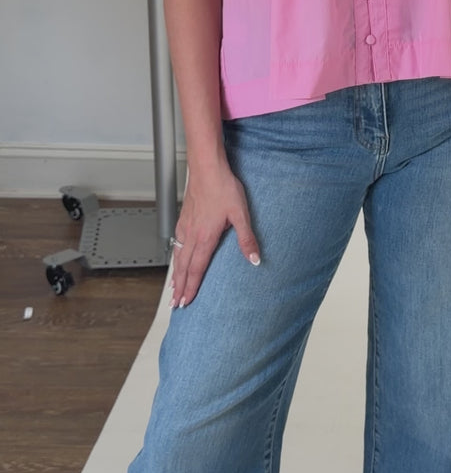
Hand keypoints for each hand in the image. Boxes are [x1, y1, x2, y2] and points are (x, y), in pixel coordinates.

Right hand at [171, 158, 260, 306]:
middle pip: (183, 267)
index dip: (191, 288)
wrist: (207, 168)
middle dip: (179, 288)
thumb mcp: (241, 214)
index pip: (196, 269)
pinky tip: (177, 257)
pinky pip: (177, 243)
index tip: (186, 302)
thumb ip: (247, 239)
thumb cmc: (223, 188)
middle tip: (175, 304)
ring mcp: (185, 226)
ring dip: (175, 274)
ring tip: (173, 288)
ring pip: (178, 256)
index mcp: (205, 237)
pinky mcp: (184, 218)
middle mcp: (192, 235)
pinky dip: (175, 256)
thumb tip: (255, 259)